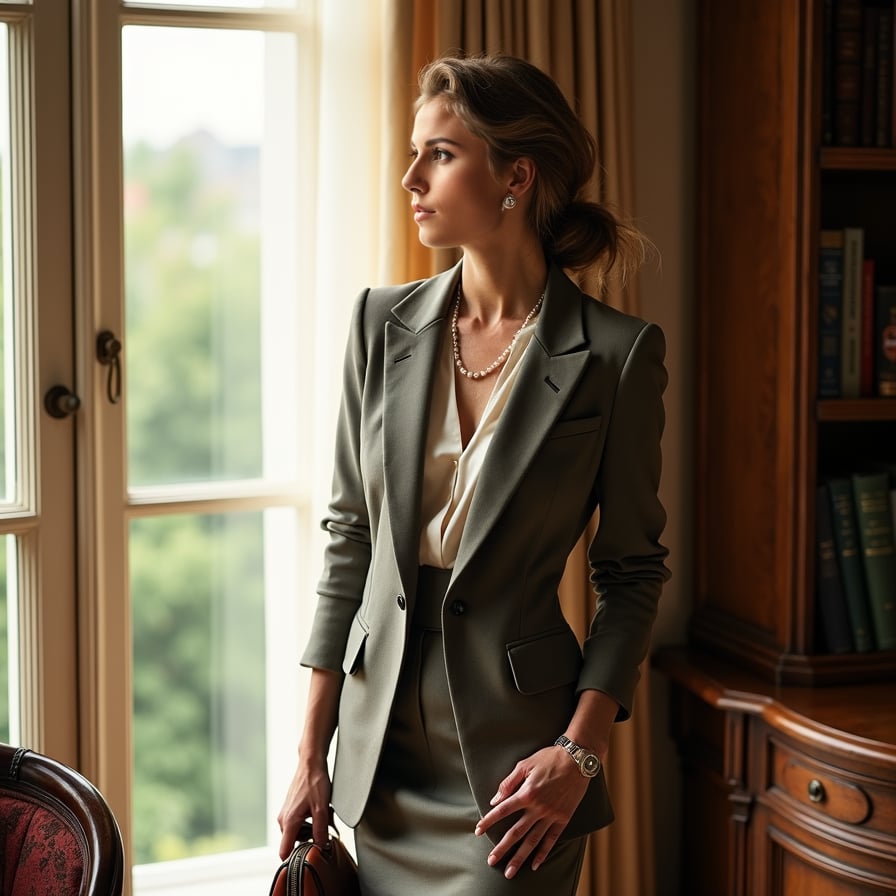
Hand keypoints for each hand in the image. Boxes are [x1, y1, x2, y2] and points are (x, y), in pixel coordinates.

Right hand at [276, 757, 331, 858]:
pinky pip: (298, 822)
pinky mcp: (290, 808)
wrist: (311, 763)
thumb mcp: (322, 808)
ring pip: (297, 832)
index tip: (309, 856)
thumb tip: (321, 848)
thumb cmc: (315, 782)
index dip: (295, 858)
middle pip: (294, 842)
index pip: (284, 851)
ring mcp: (286, 813)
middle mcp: (283, 819)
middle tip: (323, 827)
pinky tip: (318, 810)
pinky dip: (309, 820)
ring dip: (310, 829)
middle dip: (309, 838)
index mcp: (289, 822)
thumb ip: (321, 830)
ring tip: (323, 816)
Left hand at [473, 745, 592, 878]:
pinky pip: (551, 839)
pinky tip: (535, 864)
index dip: (489, 821)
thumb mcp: (525, 764)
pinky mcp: (563, 818)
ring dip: (520, 857)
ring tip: (510, 871)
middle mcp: (538, 807)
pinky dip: (543, 853)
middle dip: (502, 848)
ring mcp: (551, 815)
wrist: (577, 759)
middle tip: (491, 861)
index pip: (503, 810)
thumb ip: (509, 783)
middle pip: (516, 832)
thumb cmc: (548, 758)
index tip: (478, 831)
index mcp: (526, 793)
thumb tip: (495, 800)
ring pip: (533, 841)